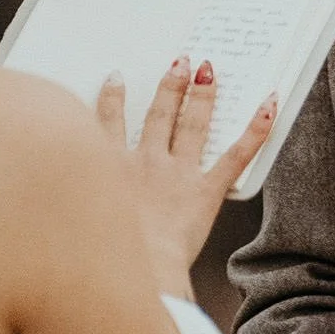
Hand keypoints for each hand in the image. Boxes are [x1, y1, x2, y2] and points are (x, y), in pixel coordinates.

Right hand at [96, 59, 276, 296]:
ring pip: (192, 125)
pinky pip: (236, 155)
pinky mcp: (206, 191)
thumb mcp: (80, 224)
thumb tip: (66, 207)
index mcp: (113, 169)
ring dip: (201, 96)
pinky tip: (268, 106)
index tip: (116, 80)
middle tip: (179, 63)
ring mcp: (178, 174)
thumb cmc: (110, 255)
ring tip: (207, 72)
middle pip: (159, 115)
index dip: (113, 98)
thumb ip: (80, 206)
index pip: (110, 123)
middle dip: (170, 86)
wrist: (138, 270)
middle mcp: (146, 163)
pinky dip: (256, 129)